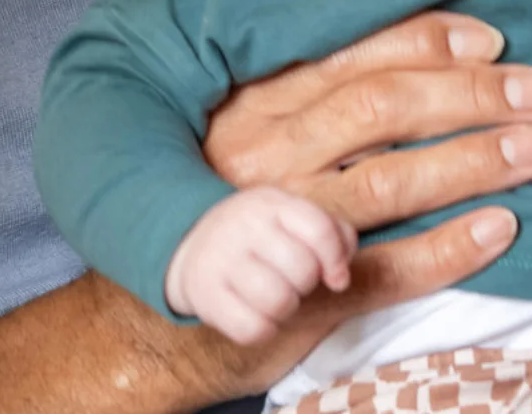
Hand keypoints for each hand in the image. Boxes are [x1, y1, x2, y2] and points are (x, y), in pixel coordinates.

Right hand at [164, 188, 356, 344]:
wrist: (191, 244)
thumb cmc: (258, 236)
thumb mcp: (291, 217)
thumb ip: (330, 234)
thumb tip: (340, 275)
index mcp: (271, 203)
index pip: (319, 229)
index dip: (336, 259)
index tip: (335, 277)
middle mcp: (243, 226)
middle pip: (303, 270)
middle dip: (306, 284)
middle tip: (290, 280)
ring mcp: (220, 260)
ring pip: (279, 301)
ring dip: (286, 308)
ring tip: (275, 297)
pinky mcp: (205, 296)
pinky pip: (253, 329)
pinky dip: (264, 329)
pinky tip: (257, 315)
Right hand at [189, 11, 531, 392]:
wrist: (176, 305)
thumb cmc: (232, 191)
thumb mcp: (256, 120)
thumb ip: (319, 84)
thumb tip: (434, 44)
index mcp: (255, 102)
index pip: (355, 58)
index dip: (431, 44)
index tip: (493, 43)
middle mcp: (267, 158)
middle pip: (383, 111)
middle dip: (472, 96)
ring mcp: (285, 227)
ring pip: (389, 183)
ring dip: (473, 161)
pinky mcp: (305, 294)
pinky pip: (387, 269)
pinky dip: (449, 248)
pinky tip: (500, 229)